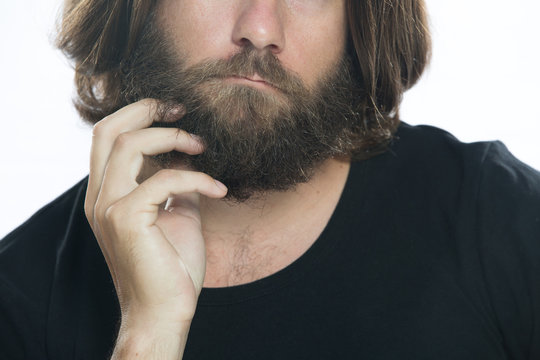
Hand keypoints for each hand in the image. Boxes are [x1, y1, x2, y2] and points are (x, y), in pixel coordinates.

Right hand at [84, 99, 226, 356]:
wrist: (164, 310)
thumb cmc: (171, 266)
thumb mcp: (177, 213)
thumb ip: (175, 183)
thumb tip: (188, 157)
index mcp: (106, 194)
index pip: (108, 137)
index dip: (139, 114)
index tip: (176, 112)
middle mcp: (99, 196)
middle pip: (109, 130)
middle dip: (147, 109)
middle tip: (183, 109)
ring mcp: (108, 207)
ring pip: (130, 144)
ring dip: (173, 138)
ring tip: (203, 147)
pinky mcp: (127, 219)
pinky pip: (164, 179)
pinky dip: (197, 178)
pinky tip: (219, 190)